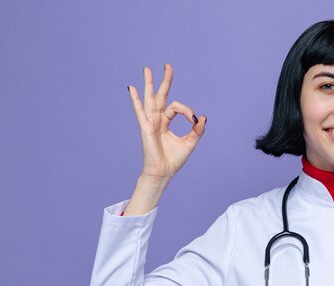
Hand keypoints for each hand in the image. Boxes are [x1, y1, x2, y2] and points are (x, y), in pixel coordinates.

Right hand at [127, 64, 206, 179]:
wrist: (163, 173)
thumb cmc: (174, 160)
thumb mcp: (190, 142)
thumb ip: (197, 130)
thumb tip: (202, 116)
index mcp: (166, 122)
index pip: (176, 107)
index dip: (187, 110)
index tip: (194, 119)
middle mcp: (157, 120)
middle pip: (160, 96)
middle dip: (165, 81)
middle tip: (168, 65)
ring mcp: (150, 122)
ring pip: (150, 99)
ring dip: (149, 84)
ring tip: (147, 69)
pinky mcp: (146, 128)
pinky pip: (140, 111)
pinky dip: (135, 100)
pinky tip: (131, 88)